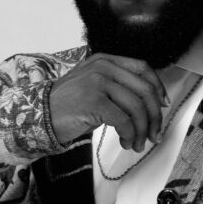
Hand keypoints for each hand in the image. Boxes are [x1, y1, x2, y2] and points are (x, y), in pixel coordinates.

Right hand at [48, 55, 165, 149]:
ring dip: (141, 130)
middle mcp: (103, 67)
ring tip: (137, 143)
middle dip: (154, 116)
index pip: (143, 68)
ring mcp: (98, 82)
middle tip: (154, 133)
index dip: (158, 88)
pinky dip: (129, 135)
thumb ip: (117, 88)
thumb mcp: (93, 87)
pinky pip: (123, 120)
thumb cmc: (67, 106)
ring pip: (136, 107)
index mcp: (105, 60)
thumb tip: (148, 106)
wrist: (39, 115)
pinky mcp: (94, 101)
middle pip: (144, 90)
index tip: (163, 106)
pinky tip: (125, 142)